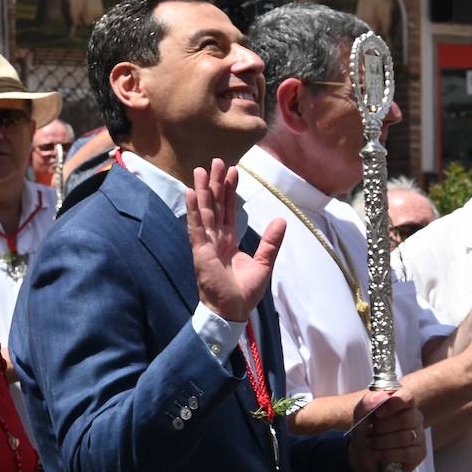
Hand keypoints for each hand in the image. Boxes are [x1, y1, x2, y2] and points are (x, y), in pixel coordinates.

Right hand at [186, 159, 284, 323]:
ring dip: (202, 190)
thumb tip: (280, 220)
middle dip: (215, 183)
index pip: (228, 210)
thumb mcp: (264, 263)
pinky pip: (196, 226)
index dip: (229, 191)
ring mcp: (206, 243)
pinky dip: (193, 210)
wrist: (233, 310)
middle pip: (214, 205)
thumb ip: (270, 242)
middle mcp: (215, 238)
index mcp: (228, 240)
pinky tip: (191, 193)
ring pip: (204, 211)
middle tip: (216, 161)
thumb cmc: (244, 291)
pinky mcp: (200, 250)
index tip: (232, 171)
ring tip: (201, 170)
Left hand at [346, 388, 426, 471]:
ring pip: (405, 437)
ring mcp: (419, 435)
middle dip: (382, 428)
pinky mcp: (419, 452)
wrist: (362, 451)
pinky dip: (388, 454)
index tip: (378, 414)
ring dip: (382, 442)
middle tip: (371, 431)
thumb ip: (368, 403)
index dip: (392, 405)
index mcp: (401, 402)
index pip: (407, 397)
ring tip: (371, 443)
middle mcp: (414, 417)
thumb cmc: (365, 429)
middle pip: (405, 419)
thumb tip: (383, 396)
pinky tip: (378, 453)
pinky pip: (408, 453)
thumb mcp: (360, 414)